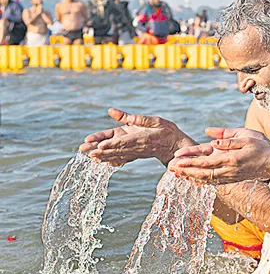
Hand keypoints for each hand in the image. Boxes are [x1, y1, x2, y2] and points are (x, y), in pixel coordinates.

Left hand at [79, 108, 194, 165]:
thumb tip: (112, 111)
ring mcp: (137, 153)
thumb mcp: (155, 120)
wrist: (177, 147)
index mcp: (142, 138)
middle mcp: (138, 148)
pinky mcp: (136, 155)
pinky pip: (122, 158)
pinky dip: (112, 160)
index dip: (111, 144)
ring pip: (117, 155)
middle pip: (117, 150)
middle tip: (88, 153)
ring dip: (103, 157)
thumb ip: (133, 117)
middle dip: (102, 152)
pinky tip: (102, 162)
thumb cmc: (168, 131)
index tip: (100, 147)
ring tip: (90, 157)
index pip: (124, 141)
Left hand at [168, 128, 269, 184]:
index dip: (190, 160)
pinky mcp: (231, 180)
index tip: (177, 159)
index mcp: (231, 158)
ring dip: (190, 176)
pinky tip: (191, 178)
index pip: (206, 161)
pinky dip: (200, 180)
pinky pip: (212, 182)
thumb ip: (226, 137)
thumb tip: (208, 134)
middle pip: (202, 173)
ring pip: (205, 179)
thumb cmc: (262, 147)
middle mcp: (228, 171)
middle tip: (170, 167)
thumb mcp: (246, 136)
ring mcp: (230, 177)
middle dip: (185, 170)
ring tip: (176, 173)